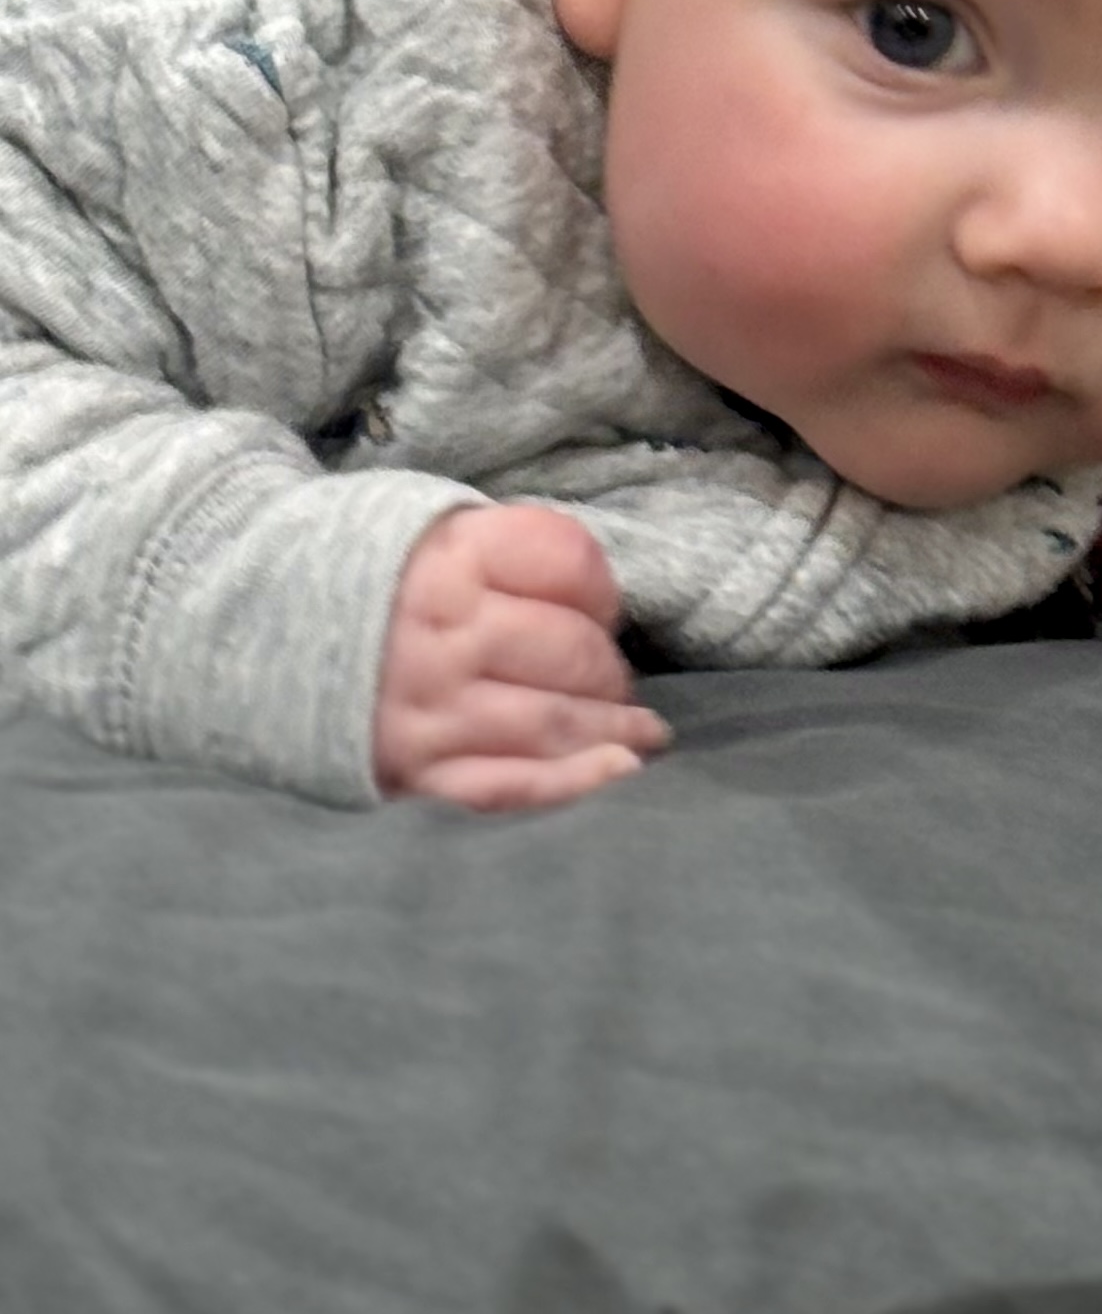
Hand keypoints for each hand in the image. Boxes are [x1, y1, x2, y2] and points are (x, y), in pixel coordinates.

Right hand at [373, 502, 670, 808]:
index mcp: (453, 560)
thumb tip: (599, 598)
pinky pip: (505, 786)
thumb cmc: (372, 575)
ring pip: (553, 721)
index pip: (572, 563)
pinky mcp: (411, 770)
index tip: (598, 607)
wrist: (247, 628)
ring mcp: (428, 709)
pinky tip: (620, 771)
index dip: (602, 589)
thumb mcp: (437, 527)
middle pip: (574, 651)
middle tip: (612, 679)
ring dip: (614, 729)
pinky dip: (570, 784)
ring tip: (641, 732)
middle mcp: (444, 636)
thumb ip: (516, 549)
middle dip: (610, 669)